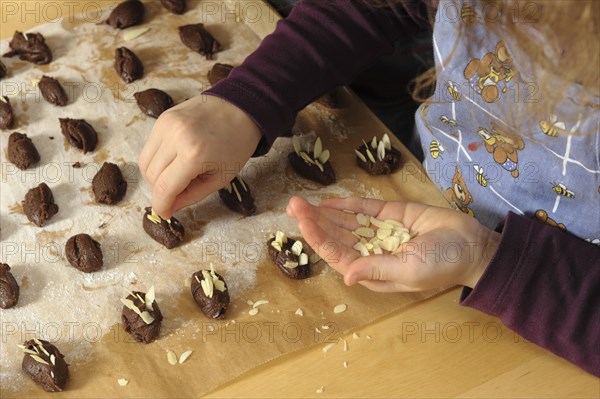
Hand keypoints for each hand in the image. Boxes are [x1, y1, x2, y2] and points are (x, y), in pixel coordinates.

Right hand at [138, 95, 261, 218]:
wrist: (239, 108)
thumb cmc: (235, 145)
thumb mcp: (220, 178)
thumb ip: (192, 196)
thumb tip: (169, 208)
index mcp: (194, 155)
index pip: (164, 188)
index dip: (161, 206)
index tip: (165, 214)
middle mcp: (175, 137)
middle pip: (151, 176)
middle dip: (161, 192)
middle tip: (177, 194)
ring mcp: (166, 125)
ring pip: (145, 162)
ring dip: (155, 177)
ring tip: (176, 177)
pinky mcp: (162, 118)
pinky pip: (149, 147)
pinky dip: (157, 160)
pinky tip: (174, 161)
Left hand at [286, 196, 499, 291]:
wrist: (473, 245)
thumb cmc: (443, 264)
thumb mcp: (410, 270)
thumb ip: (377, 270)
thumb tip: (346, 275)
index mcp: (372, 269)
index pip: (338, 254)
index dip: (318, 238)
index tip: (302, 222)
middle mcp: (371, 250)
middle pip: (336, 236)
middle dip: (314, 222)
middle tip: (293, 204)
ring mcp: (379, 231)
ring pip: (345, 221)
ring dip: (324, 212)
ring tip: (301, 201)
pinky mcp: (391, 214)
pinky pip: (365, 209)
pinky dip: (347, 204)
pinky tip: (328, 201)